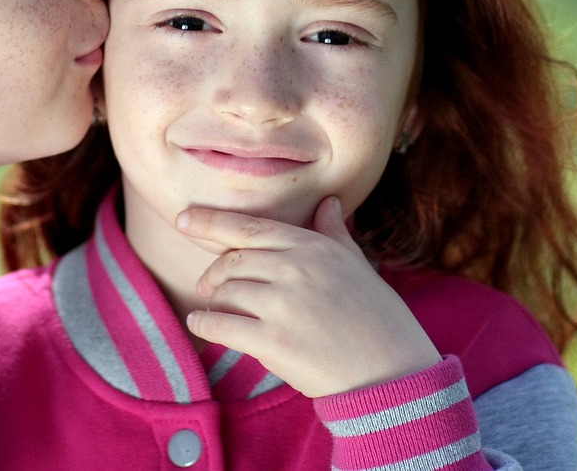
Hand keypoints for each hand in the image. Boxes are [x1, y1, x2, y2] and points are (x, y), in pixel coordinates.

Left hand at [176, 196, 440, 397]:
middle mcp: (295, 269)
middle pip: (231, 260)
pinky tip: (200, 324)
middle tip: (207, 284)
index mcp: (313, 247)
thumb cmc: (377, 318)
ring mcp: (282, 305)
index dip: (210, 222)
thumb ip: (334, 234)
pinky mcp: (273, 342)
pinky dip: (204, 323)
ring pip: (225, 292)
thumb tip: (329, 202)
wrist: (393, 374)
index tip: (183, 219)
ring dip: (213, 300)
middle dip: (213, 272)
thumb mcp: (357, 267)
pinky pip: (221, 325)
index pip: (249, 227)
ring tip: (214, 308)